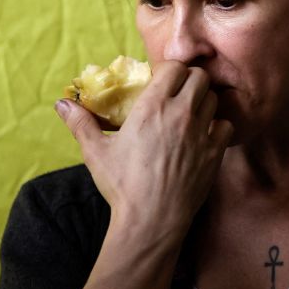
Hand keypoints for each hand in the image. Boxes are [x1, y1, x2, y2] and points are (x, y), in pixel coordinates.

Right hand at [56, 61, 232, 242]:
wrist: (151, 221)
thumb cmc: (122, 186)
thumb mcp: (96, 152)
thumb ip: (81, 123)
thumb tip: (62, 105)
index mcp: (152, 107)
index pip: (173, 67)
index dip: (169, 70)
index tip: (160, 81)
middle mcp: (181, 114)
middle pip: (199, 77)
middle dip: (189, 80)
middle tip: (178, 93)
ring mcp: (201, 133)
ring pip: (213, 98)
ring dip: (203, 101)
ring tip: (190, 113)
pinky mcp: (215, 152)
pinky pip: (226, 125)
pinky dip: (218, 126)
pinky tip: (205, 135)